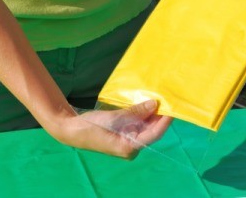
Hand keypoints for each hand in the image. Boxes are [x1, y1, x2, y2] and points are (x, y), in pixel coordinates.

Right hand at [52, 100, 171, 158]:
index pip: (154, 134)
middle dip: (161, 115)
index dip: (165, 120)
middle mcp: (132, 146)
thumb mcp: (114, 117)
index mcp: (129, 147)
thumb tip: (154, 104)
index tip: (174, 107)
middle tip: (169, 99)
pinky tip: (149, 103)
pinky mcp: (125, 134)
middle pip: (152, 130)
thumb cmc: (90, 126)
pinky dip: (144, 115)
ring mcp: (129, 141)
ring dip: (153, 114)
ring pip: (146, 127)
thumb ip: (135, 112)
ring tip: (162, 98)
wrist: (71, 130)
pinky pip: (139, 125)